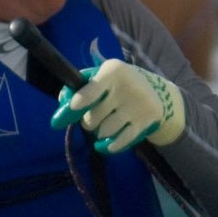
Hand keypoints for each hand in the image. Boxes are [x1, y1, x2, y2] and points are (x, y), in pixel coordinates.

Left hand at [50, 54, 186, 152]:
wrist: (154, 90)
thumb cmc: (116, 84)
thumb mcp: (100, 77)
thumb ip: (78, 87)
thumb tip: (63, 102)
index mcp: (113, 71)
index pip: (92, 90)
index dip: (81, 100)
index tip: (74, 107)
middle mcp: (127, 86)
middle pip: (93, 117)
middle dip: (87, 121)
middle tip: (93, 117)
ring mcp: (138, 105)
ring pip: (104, 132)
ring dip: (99, 133)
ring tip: (105, 124)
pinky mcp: (147, 121)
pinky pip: (122, 141)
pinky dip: (111, 146)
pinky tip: (105, 145)